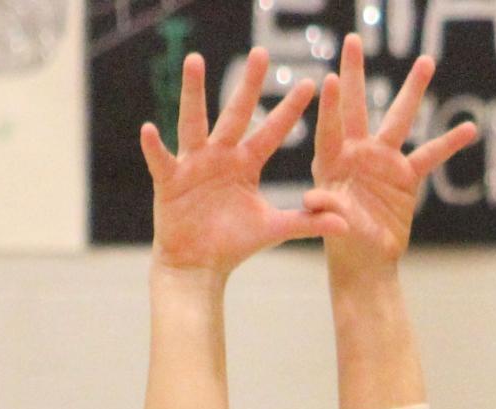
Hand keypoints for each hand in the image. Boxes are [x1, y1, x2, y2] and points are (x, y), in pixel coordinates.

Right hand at [142, 49, 342, 278]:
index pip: (273, 131)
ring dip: (194, 92)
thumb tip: (346, 224)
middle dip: (249, 84)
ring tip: (195, 61)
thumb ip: (307, 222)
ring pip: (195, 122)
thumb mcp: (273, 229)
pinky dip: (154, 147)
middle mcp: (222, 155)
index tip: (311, 84)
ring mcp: (194, 164)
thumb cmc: (232, 245)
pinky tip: (149, 129)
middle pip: (237, 113)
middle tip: (261, 53)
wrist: (198, 268)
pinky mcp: (170, 182)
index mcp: (247, 163)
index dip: (290, 110)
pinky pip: (162, 160)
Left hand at [313, 33, 478, 273]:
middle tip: (352, 38)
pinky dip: (450, 143)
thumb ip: (324, 211)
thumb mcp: (330, 229)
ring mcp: (383, 161)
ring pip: (400, 119)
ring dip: (413, 90)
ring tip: (426, 61)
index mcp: (332, 164)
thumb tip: (314, 198)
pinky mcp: (406, 175)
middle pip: (358, 107)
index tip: (332, 78)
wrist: (365, 266)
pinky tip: (470, 127)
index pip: (331, 129)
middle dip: (355, 73)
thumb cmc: (341, 248)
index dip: (332, 106)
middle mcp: (356, 154)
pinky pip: (431, 154)